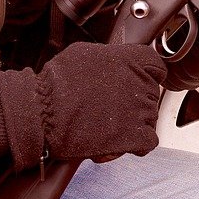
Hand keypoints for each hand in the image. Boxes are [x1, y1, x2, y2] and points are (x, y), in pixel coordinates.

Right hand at [0, 41, 166, 170]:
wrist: (42, 114)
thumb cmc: (56, 83)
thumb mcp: (83, 53)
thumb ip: (108, 56)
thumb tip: (114, 59)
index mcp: (130, 60)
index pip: (156, 64)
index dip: (149, 73)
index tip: (140, 80)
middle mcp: (140, 84)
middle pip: (151, 93)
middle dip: (134, 103)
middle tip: (112, 109)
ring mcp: (140, 111)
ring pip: (149, 118)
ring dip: (133, 124)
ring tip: (107, 127)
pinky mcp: (134, 137)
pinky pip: (148, 141)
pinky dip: (136, 145)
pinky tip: (117, 143)